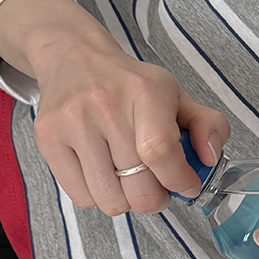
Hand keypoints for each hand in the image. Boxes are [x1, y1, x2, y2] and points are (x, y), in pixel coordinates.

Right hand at [0, 0, 228, 215]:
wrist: (73, 57)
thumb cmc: (129, 87)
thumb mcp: (174, 96)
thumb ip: (207, 125)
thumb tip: (210, 158)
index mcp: (145, 90)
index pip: (162, 153)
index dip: (178, 181)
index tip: (184, 185)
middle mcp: (106, 103)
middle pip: (138, 189)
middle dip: (153, 197)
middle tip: (152, 183)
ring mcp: (73, 122)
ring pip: (109, 201)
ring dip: (123, 198)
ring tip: (124, 175)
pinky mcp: (49, 139)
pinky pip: (81, 198)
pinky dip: (95, 195)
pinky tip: (99, 171)